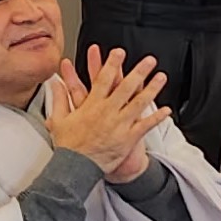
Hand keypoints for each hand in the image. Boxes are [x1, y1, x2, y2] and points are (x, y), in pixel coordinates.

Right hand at [49, 47, 168, 182]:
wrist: (75, 168)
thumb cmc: (68, 146)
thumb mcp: (59, 119)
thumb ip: (59, 98)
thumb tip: (54, 82)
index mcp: (91, 105)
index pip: (103, 79)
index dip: (112, 64)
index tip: (119, 52)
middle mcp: (107, 112)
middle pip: (125, 87)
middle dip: (138, 71)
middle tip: (149, 60)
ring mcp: (119, 125)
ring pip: (139, 103)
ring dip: (152, 89)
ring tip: (161, 77)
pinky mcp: (128, 138)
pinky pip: (145, 126)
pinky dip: (156, 117)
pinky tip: (166, 110)